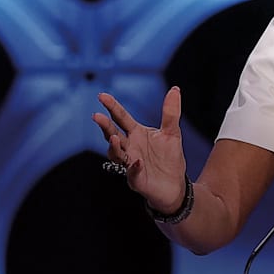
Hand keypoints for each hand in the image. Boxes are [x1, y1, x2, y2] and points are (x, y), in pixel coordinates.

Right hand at [92, 87, 187, 213]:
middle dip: (105, 126)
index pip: (121, 117)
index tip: (101, 95)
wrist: (176, 185)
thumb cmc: (170, 158)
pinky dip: (133, 168)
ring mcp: (130, 163)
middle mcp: (129, 147)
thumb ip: (171, 112)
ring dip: (114, 147)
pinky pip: (132, 173)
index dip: (112, 106)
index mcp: (136, 133)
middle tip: (96, 116)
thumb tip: (175, 89)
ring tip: (114, 137)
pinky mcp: (137, 180)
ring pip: (116, 154)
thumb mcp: (172, 133)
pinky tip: (137, 162)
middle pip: (112, 134)